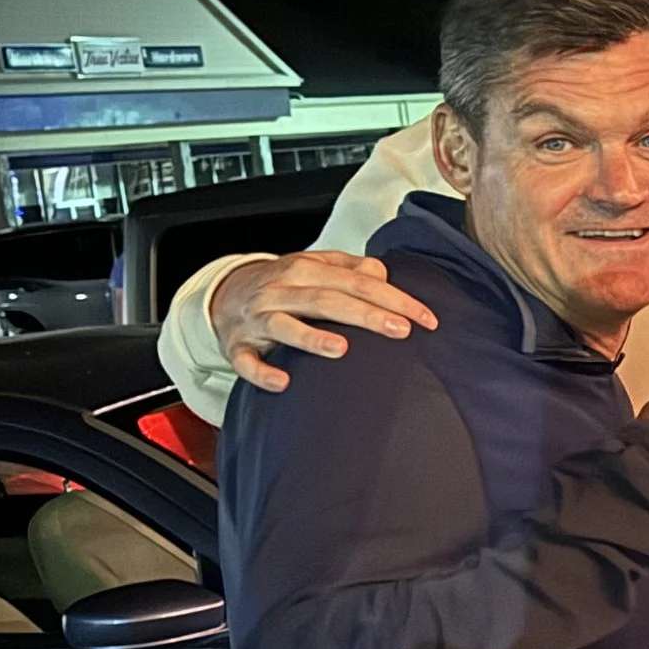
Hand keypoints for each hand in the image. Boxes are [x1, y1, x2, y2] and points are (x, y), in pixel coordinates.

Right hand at [207, 251, 438, 392]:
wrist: (223, 293)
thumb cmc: (281, 283)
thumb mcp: (313, 266)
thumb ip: (350, 268)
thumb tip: (384, 275)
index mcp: (305, 270)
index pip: (357, 282)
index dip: (394, 298)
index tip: (425, 318)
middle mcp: (281, 291)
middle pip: (327, 301)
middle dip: (366, 315)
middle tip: (401, 330)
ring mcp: (257, 320)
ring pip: (284, 326)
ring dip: (311, 337)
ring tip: (341, 349)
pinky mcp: (237, 347)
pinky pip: (247, 362)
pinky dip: (263, 372)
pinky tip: (284, 382)